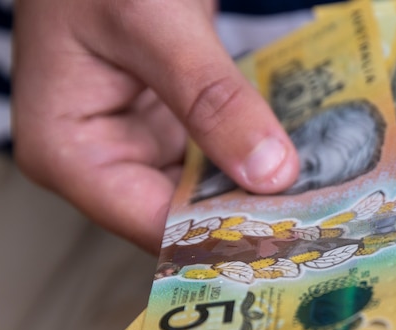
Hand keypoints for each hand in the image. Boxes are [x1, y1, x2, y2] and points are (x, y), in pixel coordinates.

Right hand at [13, 0, 298, 252]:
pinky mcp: (173, 125)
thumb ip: (211, 99)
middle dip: (251, 216)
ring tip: (326, 201)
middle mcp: (103, 158)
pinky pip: (220, 155)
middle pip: (185, 213)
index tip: (289, 238)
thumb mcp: (154, 25)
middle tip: (322, 224)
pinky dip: (258, 157)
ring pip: (209, 189)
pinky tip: (306, 166)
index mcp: (69, 152)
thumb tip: (270, 172)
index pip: (152, 222)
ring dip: (263, 191)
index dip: (221, 235)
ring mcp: (140, 142)